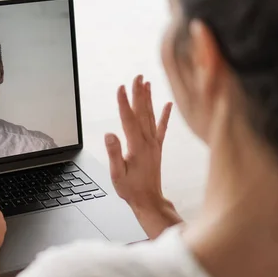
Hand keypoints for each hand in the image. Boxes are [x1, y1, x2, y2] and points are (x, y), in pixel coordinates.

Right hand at [105, 75, 180, 237]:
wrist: (149, 200)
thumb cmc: (131, 189)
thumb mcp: (117, 173)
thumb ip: (114, 153)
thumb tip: (109, 134)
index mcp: (137, 146)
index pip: (128, 119)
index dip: (124, 103)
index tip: (120, 87)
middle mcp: (148, 142)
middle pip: (142, 113)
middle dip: (138, 93)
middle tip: (137, 76)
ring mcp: (154, 144)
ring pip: (151, 116)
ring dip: (149, 99)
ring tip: (147, 83)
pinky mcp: (157, 148)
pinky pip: (162, 128)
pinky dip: (165, 115)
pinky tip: (168, 104)